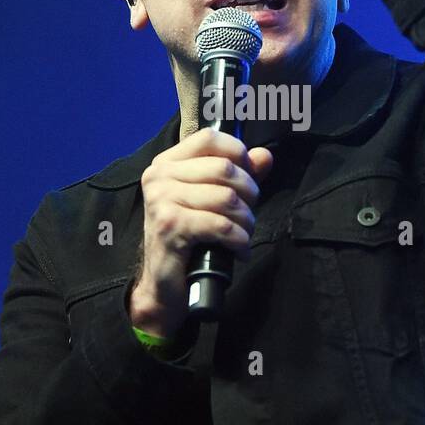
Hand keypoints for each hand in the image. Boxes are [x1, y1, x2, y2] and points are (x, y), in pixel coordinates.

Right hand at [129, 129, 275, 339]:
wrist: (164, 286)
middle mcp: (159, 176)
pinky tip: (239, 250)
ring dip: (246, 220)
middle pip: (224, 168)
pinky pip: (221, 224)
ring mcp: (161, 199)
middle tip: (247, 216)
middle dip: (249, 194)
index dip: (238, 153)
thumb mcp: (215, 203)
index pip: (209, 138)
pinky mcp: (170, 225)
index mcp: (167, 163)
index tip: (248, 177)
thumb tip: (264, 156)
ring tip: (243, 235)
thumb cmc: (190, 241)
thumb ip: (239, 176)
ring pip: (227, 197)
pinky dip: (238, 239)